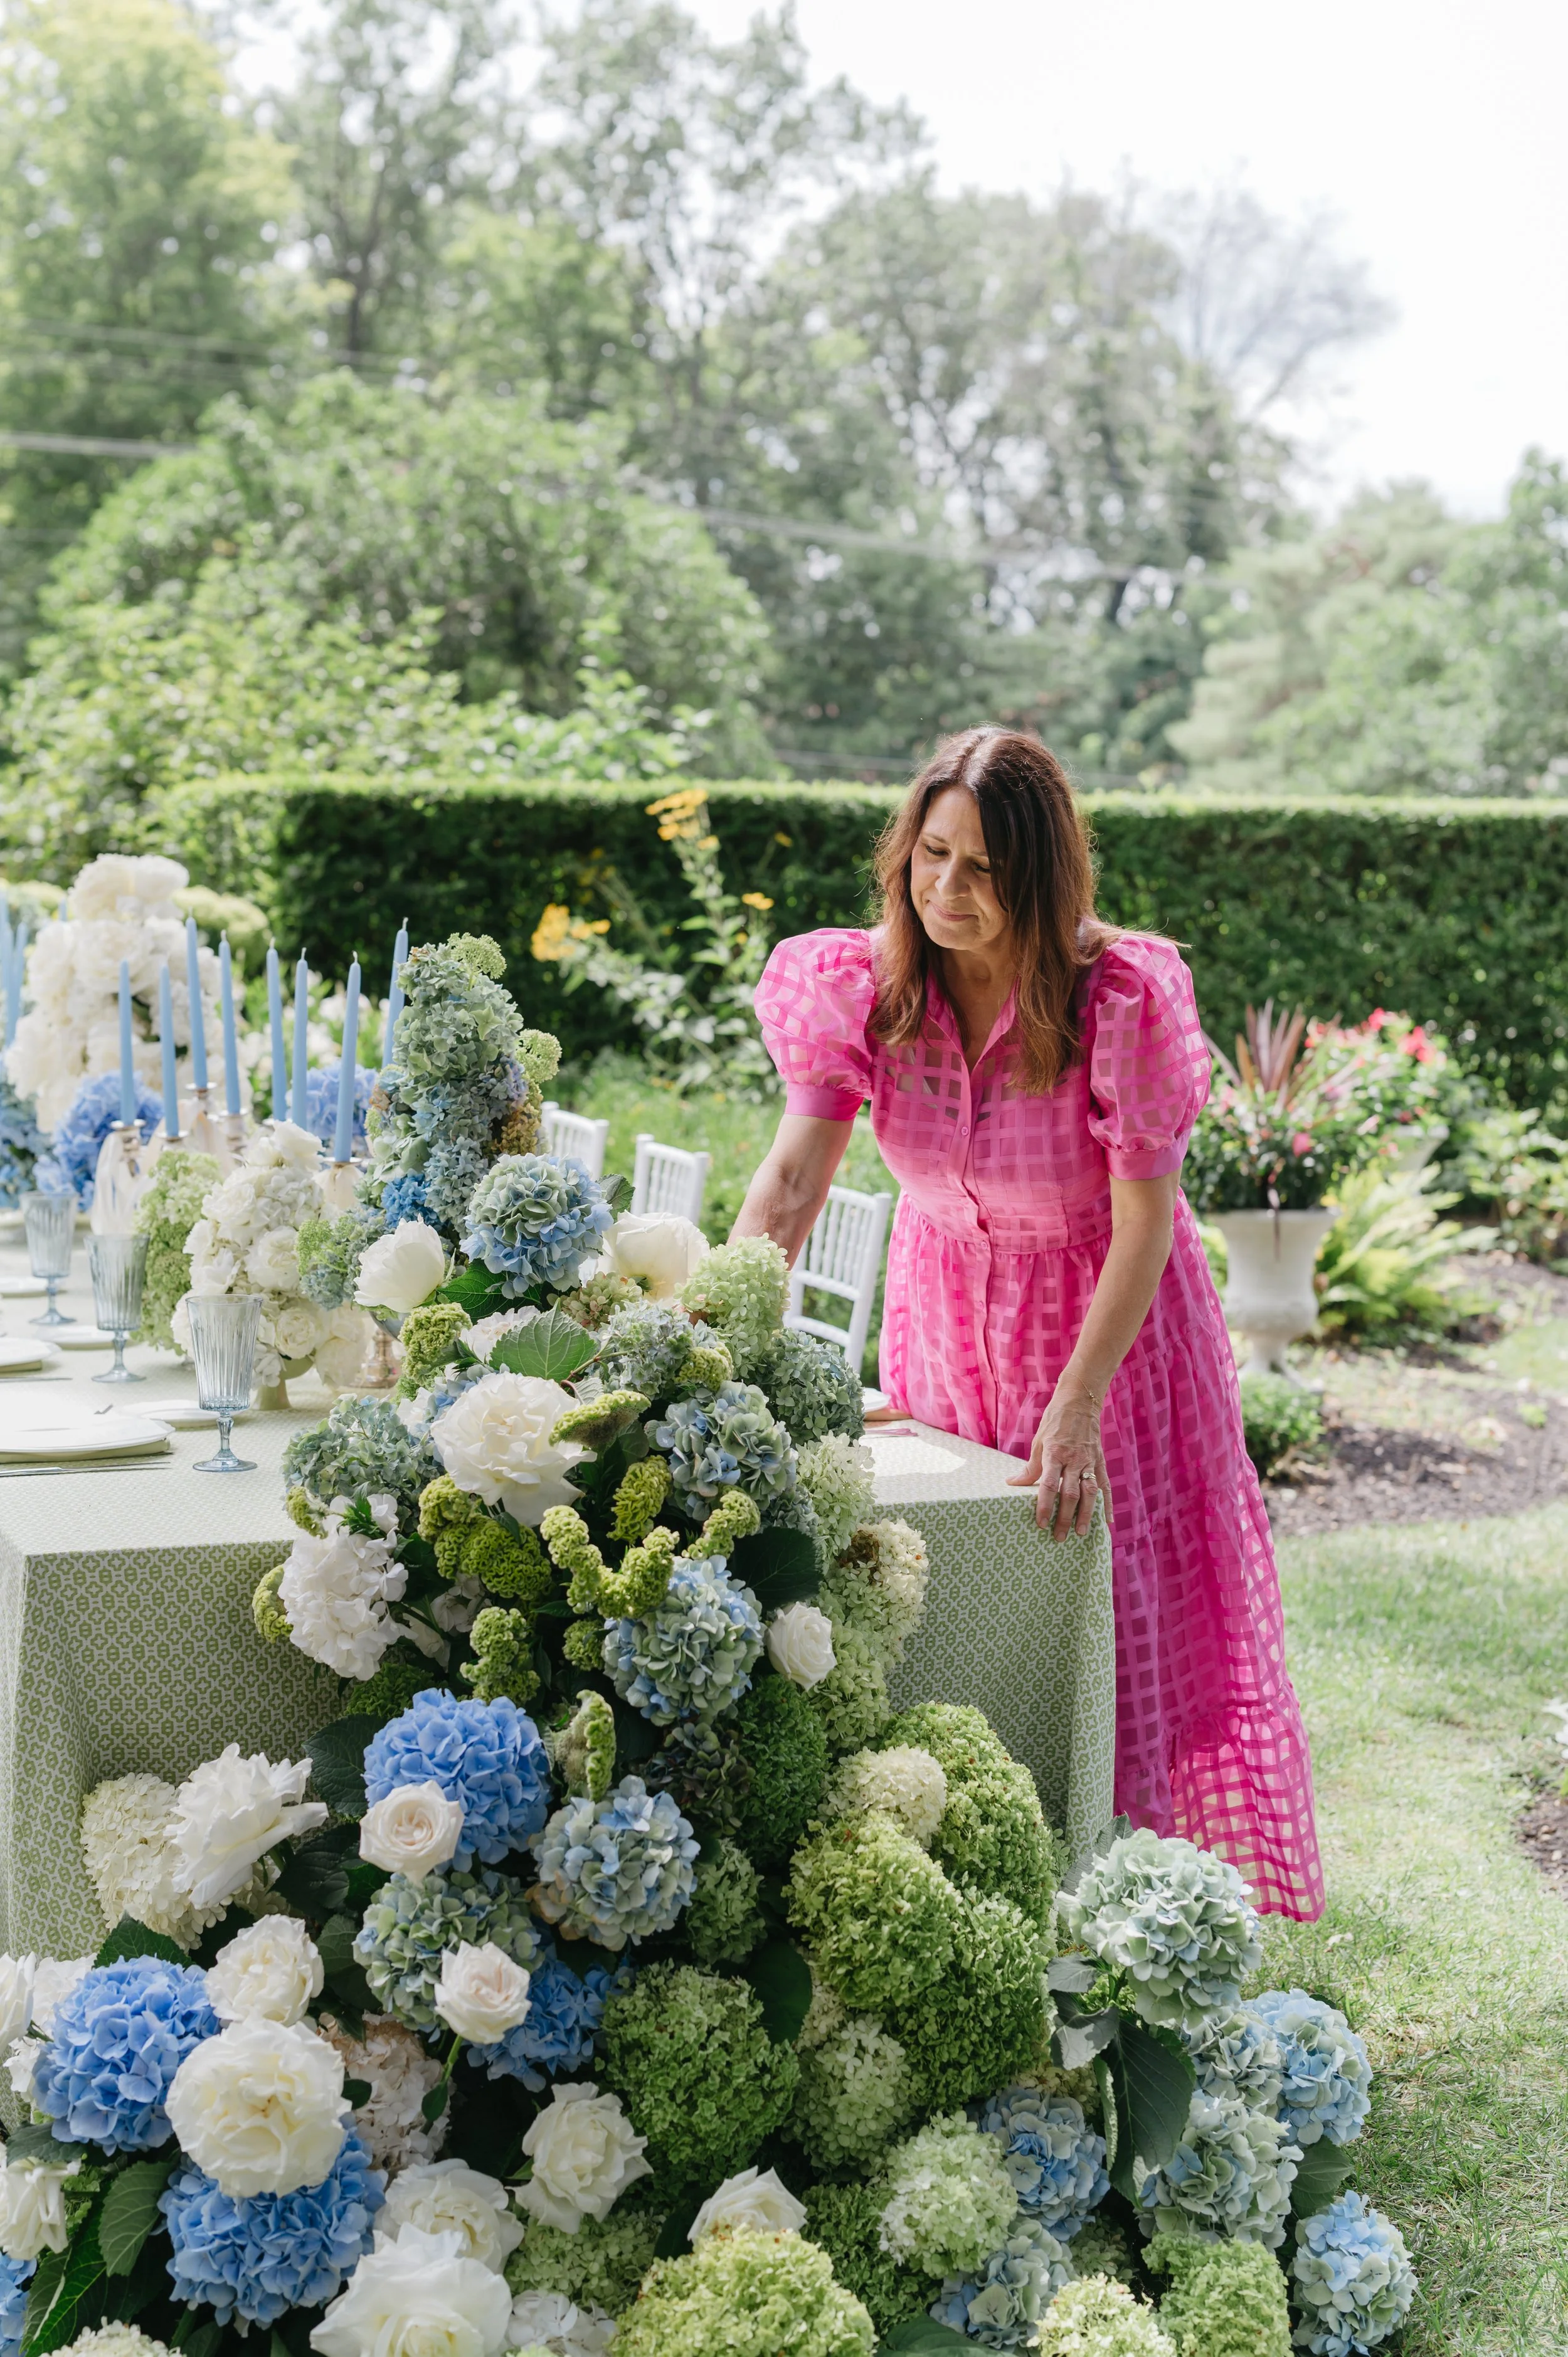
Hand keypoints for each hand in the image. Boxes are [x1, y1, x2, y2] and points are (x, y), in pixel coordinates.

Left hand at [1006, 1382, 1109, 1538]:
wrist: (1080, 1401)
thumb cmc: (1054, 1421)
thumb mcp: (1038, 1442)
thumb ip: (1030, 1467)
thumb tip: (1012, 1483)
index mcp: (1054, 1454)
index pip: (1048, 1485)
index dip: (1044, 1505)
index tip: (1040, 1523)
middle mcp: (1074, 1459)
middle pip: (1070, 1493)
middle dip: (1064, 1517)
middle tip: (1059, 1537)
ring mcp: (1090, 1461)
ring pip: (1090, 1492)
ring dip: (1086, 1515)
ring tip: (1081, 1533)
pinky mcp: (1101, 1461)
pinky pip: (1105, 1485)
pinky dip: (1108, 1504)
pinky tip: (1107, 1521)